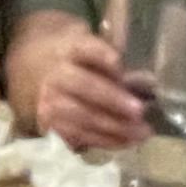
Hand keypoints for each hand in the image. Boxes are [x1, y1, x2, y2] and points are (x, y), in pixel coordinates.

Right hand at [31, 26, 149, 152]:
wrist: (39, 72)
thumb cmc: (78, 59)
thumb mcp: (91, 45)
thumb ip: (115, 55)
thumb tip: (145, 78)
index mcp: (70, 49)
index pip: (84, 48)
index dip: (101, 54)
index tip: (118, 62)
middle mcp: (57, 75)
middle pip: (83, 86)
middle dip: (112, 99)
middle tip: (139, 110)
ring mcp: (51, 102)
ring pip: (83, 116)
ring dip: (114, 127)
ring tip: (142, 132)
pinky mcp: (51, 124)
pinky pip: (80, 136)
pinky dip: (106, 140)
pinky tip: (129, 141)